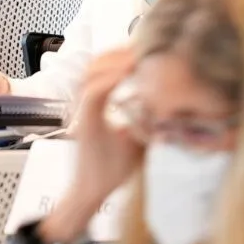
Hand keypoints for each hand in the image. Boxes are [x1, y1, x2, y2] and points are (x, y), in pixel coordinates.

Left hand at [41, 49, 141, 243]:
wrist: (87, 190)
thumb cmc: (108, 175)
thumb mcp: (133, 151)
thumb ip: (146, 127)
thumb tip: (164, 108)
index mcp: (91, 121)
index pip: (96, 90)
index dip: (116, 74)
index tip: (137, 65)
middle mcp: (81, 110)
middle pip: (89, 72)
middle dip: (115, 58)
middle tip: (140, 53)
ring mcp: (80, 108)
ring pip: (88, 72)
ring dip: (110, 60)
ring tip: (134, 57)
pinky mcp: (83, 108)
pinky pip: (91, 80)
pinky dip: (107, 70)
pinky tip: (125, 71)